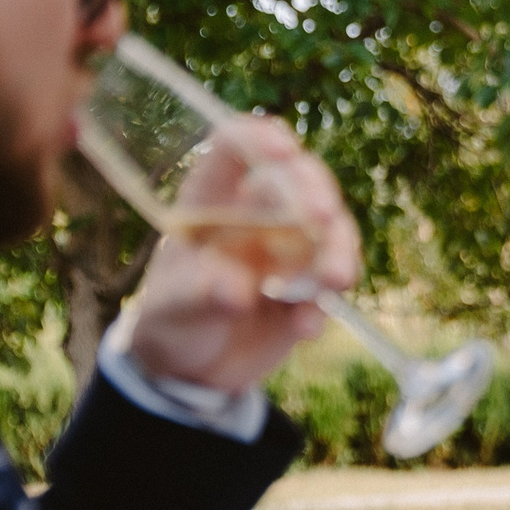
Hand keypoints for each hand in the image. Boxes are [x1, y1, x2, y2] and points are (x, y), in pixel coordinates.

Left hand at [123, 115, 359, 395]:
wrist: (192, 369)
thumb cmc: (170, 321)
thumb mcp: (173, 306)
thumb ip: (201, 294)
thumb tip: (239, 291)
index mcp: (212, 200)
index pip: (235, 148)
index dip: (260, 140)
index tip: (284, 150)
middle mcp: (255, 215)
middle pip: (297, 180)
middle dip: (316, 193)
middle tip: (323, 217)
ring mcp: (287, 249)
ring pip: (328, 230)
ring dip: (339, 249)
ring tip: (336, 280)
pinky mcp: (308, 287)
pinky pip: (329, 285)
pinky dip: (324, 305)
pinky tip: (305, 330)